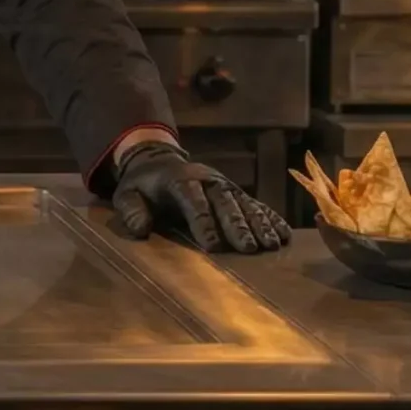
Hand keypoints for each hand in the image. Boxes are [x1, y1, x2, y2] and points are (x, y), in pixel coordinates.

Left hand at [109, 143, 289, 252]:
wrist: (159, 160)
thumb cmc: (143, 185)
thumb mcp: (126, 194)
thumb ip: (131, 211)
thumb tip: (140, 230)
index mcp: (179, 181)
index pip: (193, 201)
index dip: (203, 222)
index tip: (213, 244)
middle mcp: (207, 180)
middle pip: (225, 202)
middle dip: (238, 225)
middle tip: (249, 248)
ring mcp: (225, 185)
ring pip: (245, 203)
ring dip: (260, 224)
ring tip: (271, 245)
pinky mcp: (236, 192)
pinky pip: (257, 205)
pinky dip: (271, 219)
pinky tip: (284, 235)